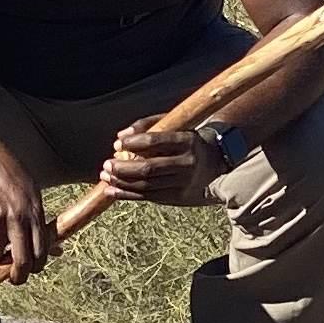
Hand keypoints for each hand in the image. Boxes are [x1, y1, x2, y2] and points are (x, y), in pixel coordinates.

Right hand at [0, 139, 50, 279]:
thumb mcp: (35, 197)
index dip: (37, 266)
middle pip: (21, 261)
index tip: (32, 269)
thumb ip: (42, 225)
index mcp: (34, 213)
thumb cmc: (15, 178)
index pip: (40, 251)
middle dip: (18, 276)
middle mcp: (17, 218)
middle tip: (15, 278)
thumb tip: (56, 251)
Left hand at [100, 121, 215, 207]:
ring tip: (105, 176)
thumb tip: (121, 136)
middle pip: (149, 168)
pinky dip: (127, 195)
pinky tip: (112, 190)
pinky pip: (149, 197)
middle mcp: (187, 163)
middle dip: (123, 168)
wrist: (218, 161)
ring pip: (147, 186)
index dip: (133, 143)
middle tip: (106, 164)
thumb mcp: (175, 126)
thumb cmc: (188, 140)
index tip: (117, 144)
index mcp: (187, 141)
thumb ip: (147, 125)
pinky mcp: (178, 198)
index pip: (156, 141)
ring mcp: (183, 183)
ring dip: (122, 182)